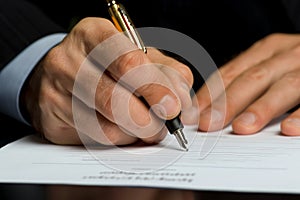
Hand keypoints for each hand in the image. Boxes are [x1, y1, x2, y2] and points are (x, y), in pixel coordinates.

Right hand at [21, 17, 192, 144]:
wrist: (60, 73)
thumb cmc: (105, 63)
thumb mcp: (138, 55)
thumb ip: (166, 71)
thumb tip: (183, 100)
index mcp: (94, 34)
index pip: (128, 62)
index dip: (156, 88)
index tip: (173, 108)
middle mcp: (68, 59)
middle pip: (114, 99)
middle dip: (149, 120)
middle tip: (163, 125)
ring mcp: (54, 90)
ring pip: (107, 126)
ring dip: (135, 132)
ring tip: (143, 125)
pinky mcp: (51, 117)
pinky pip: (95, 139)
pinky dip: (119, 139)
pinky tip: (122, 128)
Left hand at [189, 33, 299, 134]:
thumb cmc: (294, 65)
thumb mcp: (269, 65)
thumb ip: (245, 82)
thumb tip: (210, 107)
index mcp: (266, 50)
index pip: (231, 72)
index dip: (211, 93)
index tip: (194, 114)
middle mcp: (286, 54)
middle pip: (252, 78)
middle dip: (228, 103)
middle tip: (209, 125)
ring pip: (282, 86)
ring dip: (260, 109)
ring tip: (241, 128)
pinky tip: (288, 129)